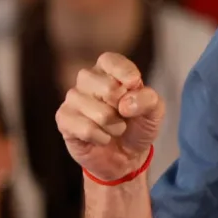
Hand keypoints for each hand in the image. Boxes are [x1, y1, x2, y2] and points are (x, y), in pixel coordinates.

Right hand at [55, 52, 164, 182]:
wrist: (126, 156)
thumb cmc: (138, 125)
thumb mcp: (154, 111)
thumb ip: (148, 99)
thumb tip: (125, 104)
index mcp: (108, 70)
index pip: (110, 60)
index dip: (124, 72)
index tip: (135, 84)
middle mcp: (87, 80)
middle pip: (107, 87)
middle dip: (124, 108)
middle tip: (124, 115)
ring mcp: (73, 99)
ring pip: (99, 112)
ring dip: (115, 126)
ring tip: (115, 128)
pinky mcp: (64, 119)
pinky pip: (86, 129)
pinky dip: (101, 138)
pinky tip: (102, 138)